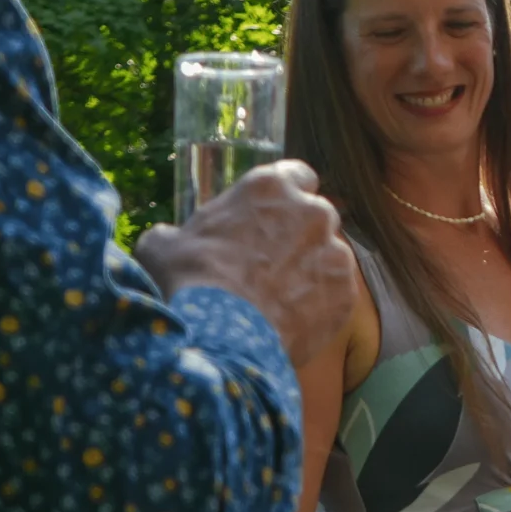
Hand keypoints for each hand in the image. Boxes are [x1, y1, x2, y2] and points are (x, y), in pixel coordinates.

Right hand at [134, 162, 356, 365]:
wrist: (218, 335)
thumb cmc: (187, 281)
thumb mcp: (164, 244)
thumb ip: (181, 232)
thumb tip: (171, 239)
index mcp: (271, 187)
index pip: (298, 175)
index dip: (287, 197)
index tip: (278, 215)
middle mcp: (312, 211)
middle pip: (316, 217)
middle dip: (299, 235)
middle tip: (272, 264)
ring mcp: (335, 252)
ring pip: (329, 257)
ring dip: (312, 271)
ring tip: (279, 299)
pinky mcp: (346, 293)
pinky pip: (337, 294)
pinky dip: (320, 305)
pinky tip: (292, 320)